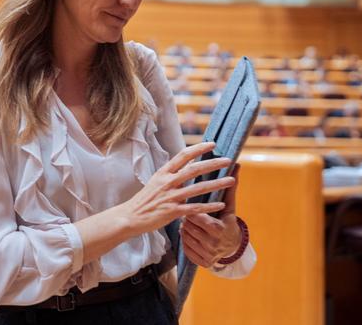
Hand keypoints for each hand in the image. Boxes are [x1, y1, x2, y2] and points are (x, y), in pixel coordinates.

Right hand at [117, 142, 234, 236]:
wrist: (130, 217)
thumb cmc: (145, 199)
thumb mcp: (156, 180)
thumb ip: (172, 173)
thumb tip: (188, 163)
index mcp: (164, 172)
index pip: (183, 155)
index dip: (199, 148)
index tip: (212, 144)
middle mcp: (168, 182)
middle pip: (194, 169)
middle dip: (213, 164)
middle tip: (228, 160)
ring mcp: (170, 196)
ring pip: (198, 188)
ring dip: (217, 184)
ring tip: (231, 180)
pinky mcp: (173, 211)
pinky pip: (195, 208)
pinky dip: (209, 206)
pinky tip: (220, 204)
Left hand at [181, 163, 242, 267]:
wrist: (233, 248)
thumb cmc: (228, 221)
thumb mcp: (230, 206)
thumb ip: (230, 187)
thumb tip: (237, 165)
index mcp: (218, 230)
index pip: (198, 217)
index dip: (193, 211)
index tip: (191, 205)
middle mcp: (213, 244)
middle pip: (189, 227)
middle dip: (187, 218)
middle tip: (188, 213)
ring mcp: (207, 255)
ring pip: (185, 237)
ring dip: (185, 229)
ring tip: (189, 223)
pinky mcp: (202, 262)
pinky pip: (186, 249)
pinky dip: (185, 241)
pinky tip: (190, 235)